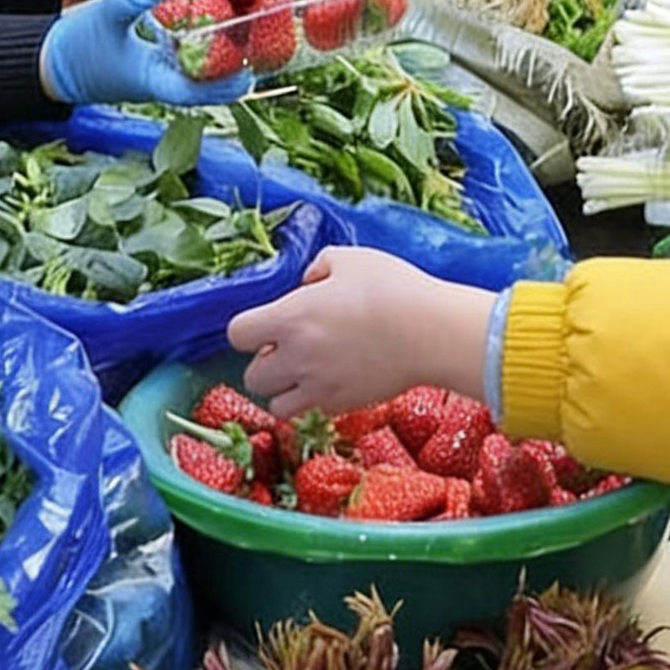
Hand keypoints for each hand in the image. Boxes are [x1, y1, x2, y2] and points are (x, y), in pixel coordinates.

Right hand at [39, 0, 251, 106]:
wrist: (53, 60)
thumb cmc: (76, 48)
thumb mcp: (103, 16)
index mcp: (156, 82)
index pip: (200, 92)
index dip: (227, 86)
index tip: (250, 72)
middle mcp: (167, 79)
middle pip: (213, 78)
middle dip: (239, 59)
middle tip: (268, 34)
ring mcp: (166, 70)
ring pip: (206, 64)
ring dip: (228, 46)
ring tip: (254, 18)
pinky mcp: (162, 58)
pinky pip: (193, 50)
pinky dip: (208, 34)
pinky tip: (222, 9)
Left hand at [227, 247, 500, 417]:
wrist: (432, 332)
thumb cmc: (393, 288)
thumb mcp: (353, 259)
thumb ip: (319, 266)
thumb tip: (308, 282)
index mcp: (291, 318)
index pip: (237, 334)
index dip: (249, 329)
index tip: (269, 322)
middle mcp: (297, 357)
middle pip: (252, 376)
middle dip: (266, 362)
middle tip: (291, 346)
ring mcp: (319, 386)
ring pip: (277, 405)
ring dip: (285, 389)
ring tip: (308, 370)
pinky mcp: (344, 404)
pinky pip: (314, 410)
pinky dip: (317, 398)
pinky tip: (337, 378)